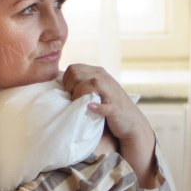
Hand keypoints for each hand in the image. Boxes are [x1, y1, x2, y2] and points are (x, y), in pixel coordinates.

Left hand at [63, 64, 157, 187]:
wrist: (131, 122)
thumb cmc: (108, 107)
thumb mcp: (96, 90)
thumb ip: (83, 83)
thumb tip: (60, 85)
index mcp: (98, 72)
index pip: (73, 68)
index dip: (66, 81)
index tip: (68, 94)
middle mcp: (104, 78)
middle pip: (77, 74)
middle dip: (70, 88)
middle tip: (73, 101)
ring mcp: (111, 92)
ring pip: (89, 84)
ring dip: (79, 96)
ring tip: (79, 106)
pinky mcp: (116, 108)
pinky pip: (104, 105)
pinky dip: (96, 108)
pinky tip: (91, 109)